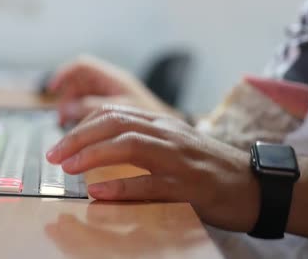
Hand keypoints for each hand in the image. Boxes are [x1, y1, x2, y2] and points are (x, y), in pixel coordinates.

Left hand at [45, 104, 260, 231]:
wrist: (254, 184)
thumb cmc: (206, 166)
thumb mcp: (171, 145)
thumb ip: (140, 141)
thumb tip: (97, 149)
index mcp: (160, 123)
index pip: (113, 114)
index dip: (81, 127)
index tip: (59, 145)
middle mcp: (167, 134)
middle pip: (115, 124)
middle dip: (78, 138)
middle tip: (53, 156)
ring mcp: (178, 158)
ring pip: (130, 145)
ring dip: (93, 155)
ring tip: (68, 168)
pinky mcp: (189, 186)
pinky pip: (150, 183)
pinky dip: (122, 186)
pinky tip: (99, 192)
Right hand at [48, 55, 179, 123]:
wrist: (191, 150)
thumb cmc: (163, 129)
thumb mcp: (125, 116)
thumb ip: (95, 109)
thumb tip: (68, 108)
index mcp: (118, 81)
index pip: (82, 67)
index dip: (64, 74)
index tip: (51, 90)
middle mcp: (116, 87)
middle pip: (80, 83)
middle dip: (66, 99)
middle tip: (59, 120)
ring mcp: (118, 100)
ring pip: (86, 98)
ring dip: (73, 110)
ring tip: (68, 129)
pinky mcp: (121, 115)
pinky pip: (94, 112)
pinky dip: (84, 120)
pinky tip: (84, 136)